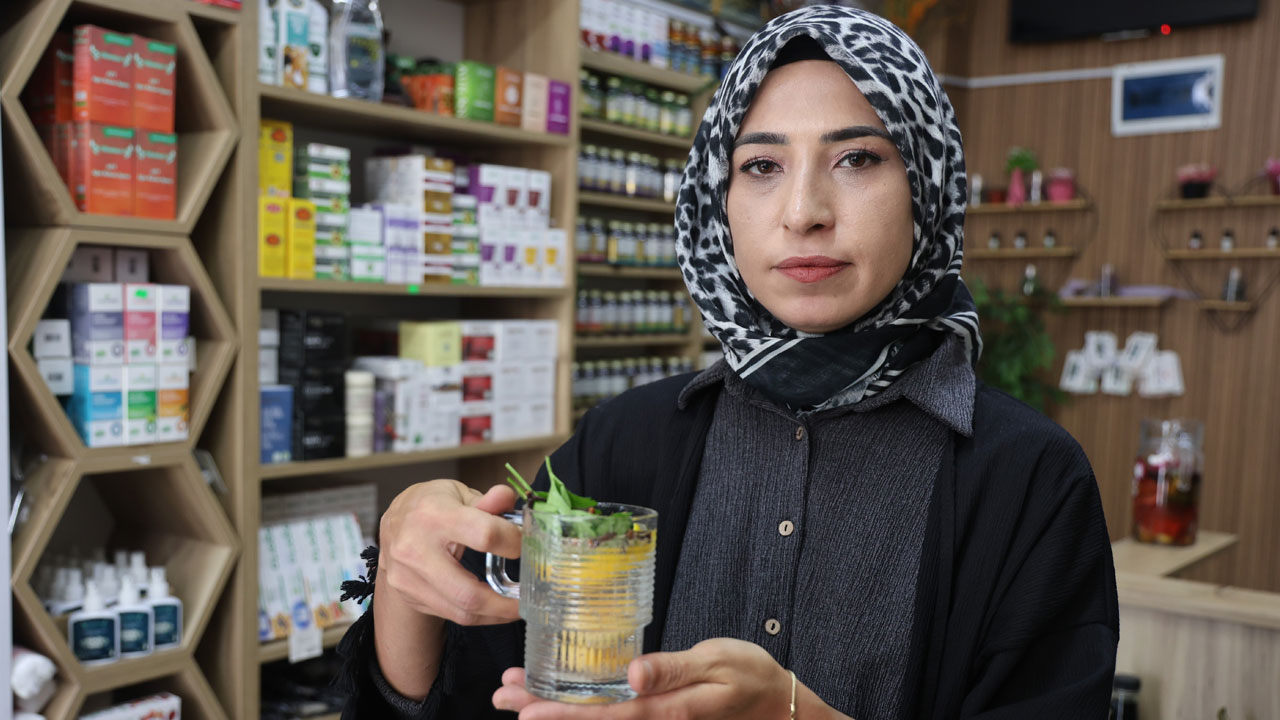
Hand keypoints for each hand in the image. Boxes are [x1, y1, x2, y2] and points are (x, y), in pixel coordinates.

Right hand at [377, 480, 521, 625]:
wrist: (393, 524)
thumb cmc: (431, 505)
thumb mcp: (458, 493)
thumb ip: (487, 500)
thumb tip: (508, 499)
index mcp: (433, 515)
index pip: (483, 535)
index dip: (513, 542)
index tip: (527, 546)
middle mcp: (415, 549)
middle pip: (468, 591)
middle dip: (506, 602)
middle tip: (531, 598)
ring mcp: (408, 578)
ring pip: (461, 611)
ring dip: (496, 614)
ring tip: (517, 608)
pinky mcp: (409, 596)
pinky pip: (452, 615)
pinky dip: (480, 616)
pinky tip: (495, 609)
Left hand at [492, 638, 797, 718]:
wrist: (779, 706)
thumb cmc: (751, 678)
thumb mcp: (718, 663)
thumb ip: (674, 669)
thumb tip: (633, 674)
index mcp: (666, 709)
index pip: (605, 716)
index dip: (564, 714)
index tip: (526, 708)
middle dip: (542, 709)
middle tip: (501, 694)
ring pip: (596, 719)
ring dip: (554, 706)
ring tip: (514, 692)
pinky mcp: (655, 717)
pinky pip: (611, 716)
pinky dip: (579, 705)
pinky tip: (555, 696)